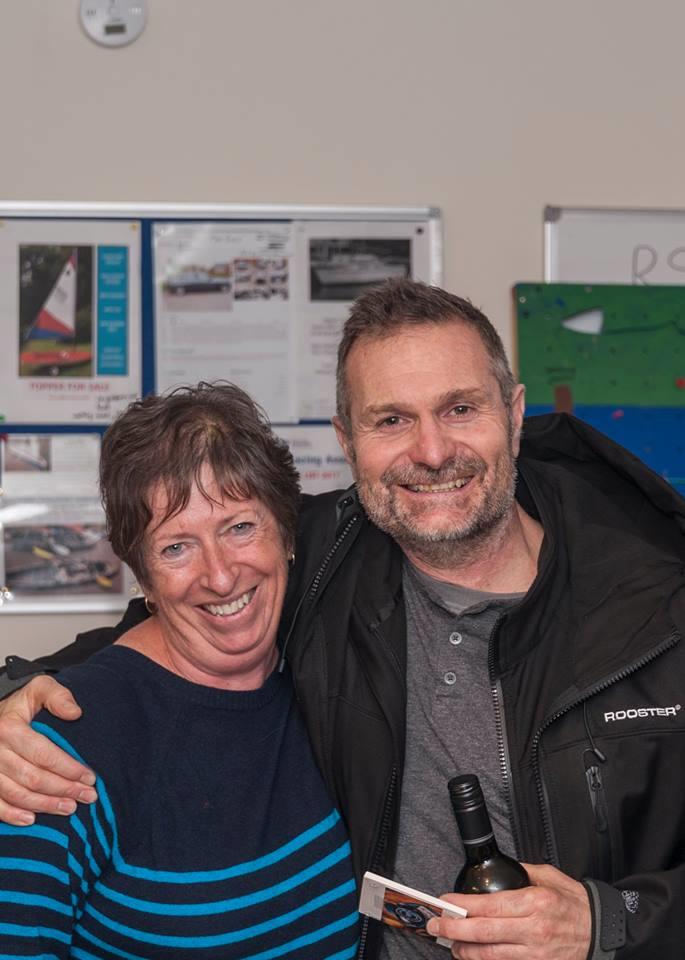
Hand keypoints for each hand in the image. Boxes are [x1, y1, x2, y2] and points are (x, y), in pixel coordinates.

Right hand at [0, 676, 96, 824]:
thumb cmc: (21, 703)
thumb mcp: (39, 688)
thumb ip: (58, 696)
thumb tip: (75, 713)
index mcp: (9, 727)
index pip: (44, 754)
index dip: (68, 768)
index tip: (90, 777)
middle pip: (33, 778)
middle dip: (64, 789)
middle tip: (88, 796)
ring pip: (17, 794)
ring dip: (45, 805)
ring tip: (70, 808)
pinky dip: (12, 815)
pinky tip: (32, 819)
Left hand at [427, 863, 591, 959]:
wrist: (603, 932)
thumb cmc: (576, 903)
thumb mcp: (549, 876)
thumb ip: (521, 872)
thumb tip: (497, 869)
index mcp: (534, 902)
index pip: (488, 906)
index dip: (461, 907)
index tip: (444, 904)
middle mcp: (533, 929)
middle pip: (483, 933)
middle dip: (453, 931)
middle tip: (435, 927)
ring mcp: (535, 953)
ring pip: (490, 956)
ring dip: (465, 951)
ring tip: (450, 945)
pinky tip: (474, 956)